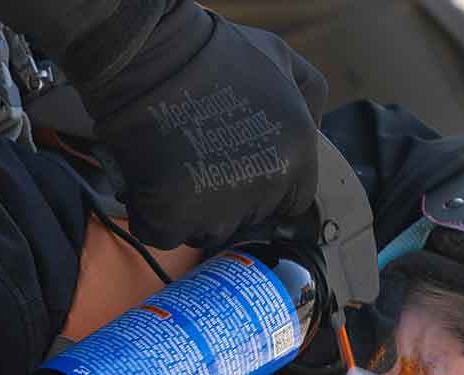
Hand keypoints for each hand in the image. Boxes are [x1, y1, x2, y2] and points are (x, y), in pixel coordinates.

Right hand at [76, 3, 326, 249]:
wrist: (152, 54)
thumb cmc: (212, 53)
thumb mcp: (282, 59)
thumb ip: (309, 97)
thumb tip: (315, 131)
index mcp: (297, 154)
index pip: (290, 201)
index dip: (261, 187)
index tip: (234, 167)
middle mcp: (265, 186)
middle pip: (246, 219)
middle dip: (225, 199)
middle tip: (197, 158)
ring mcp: (218, 208)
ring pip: (205, 232)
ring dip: (188, 211)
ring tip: (172, 166)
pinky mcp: (172, 218)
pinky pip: (163, 234)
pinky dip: (151, 215)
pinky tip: (148, 181)